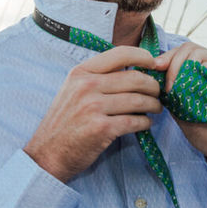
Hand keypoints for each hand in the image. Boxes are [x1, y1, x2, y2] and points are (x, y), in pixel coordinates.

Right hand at [25, 46, 163, 182]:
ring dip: (153, 105)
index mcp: (81, 72)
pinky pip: (135, 121)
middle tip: (158, 93)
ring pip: (138, 100)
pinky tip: (145, 123)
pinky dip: (145, 122)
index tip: (154, 64)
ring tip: (156, 108)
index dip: (143, 56)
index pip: (120, 54)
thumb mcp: (73, 90)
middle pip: (135, 78)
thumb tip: (133, 69)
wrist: (48, 152)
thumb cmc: (65, 121)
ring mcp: (93, 107)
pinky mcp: (102, 128)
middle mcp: (86, 86)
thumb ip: (97, 77)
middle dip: (153, 86)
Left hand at [156, 42, 206, 168]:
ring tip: (177, 90)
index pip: (183, 51)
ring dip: (183, 70)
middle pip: (190, 48)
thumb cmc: (202, 128)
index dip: (167, 56)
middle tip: (166, 85)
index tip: (154, 67)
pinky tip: (194, 92)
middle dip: (172, 62)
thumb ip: (170, 84)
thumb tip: (154, 65)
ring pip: (200, 53)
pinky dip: (200, 76)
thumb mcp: (179, 103)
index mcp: (202, 70)